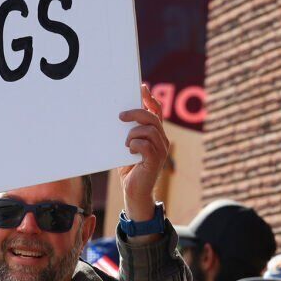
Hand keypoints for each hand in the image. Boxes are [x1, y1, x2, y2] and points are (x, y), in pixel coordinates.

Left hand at [117, 85, 169, 223]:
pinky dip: (135, 145)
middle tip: (120, 116)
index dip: (150, 99)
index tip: (142, 88)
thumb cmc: (129, 169)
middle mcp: (162, 141)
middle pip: (152, 118)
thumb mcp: (127, 146)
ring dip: (133, 134)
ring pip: (149, 130)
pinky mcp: (156, 161)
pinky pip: (146, 145)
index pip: (157, 112)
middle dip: (136, 113)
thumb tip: (119, 116)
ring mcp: (161, 150)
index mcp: (156, 135)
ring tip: (125, 143)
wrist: (134, 192)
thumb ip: (128, 132)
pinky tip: (129, 151)